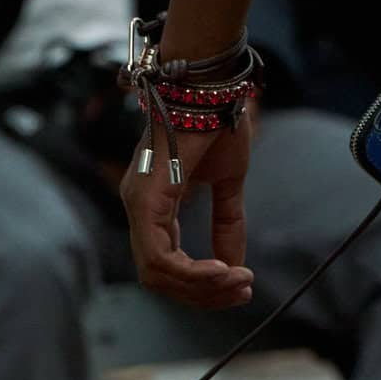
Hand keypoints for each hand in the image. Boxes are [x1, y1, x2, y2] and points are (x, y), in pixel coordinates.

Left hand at [121, 111, 254, 309]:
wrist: (210, 87)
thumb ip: (227, 222)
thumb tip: (234, 265)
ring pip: (157, 273)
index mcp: (153, 204)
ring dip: (201, 286)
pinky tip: (224, 269)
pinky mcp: (145, 201)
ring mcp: (137, 204)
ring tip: (238, 281)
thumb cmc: (215, 121)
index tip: (239, 285)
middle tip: (242, 291)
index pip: (166, 263)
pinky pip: (160, 256)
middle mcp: (138, 208)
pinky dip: (193, 271)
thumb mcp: (227, 182)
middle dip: (203, 293)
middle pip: (159, 277)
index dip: (201, 284)